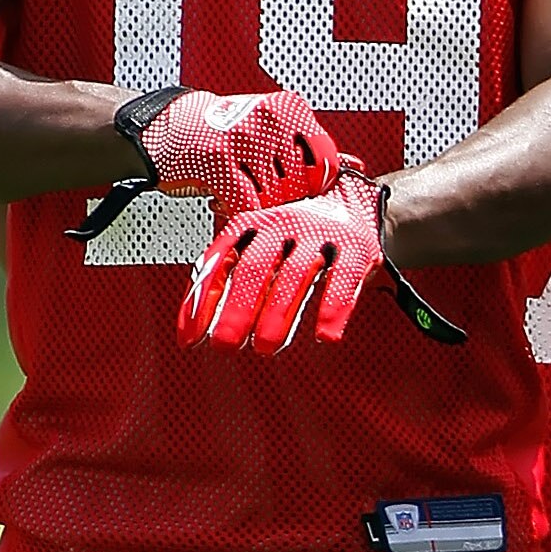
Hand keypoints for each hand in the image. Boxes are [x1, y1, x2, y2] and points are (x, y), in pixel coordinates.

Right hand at [126, 85, 345, 215]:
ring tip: (235, 190)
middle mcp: (271, 120)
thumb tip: (355, 166)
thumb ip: (312, 149)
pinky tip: (220, 200)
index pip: (325, 163)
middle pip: (300, 185)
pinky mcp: (219, 160)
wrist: (164, 128)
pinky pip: (246, 205)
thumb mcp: (272, 131)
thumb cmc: (224, 132)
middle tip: (257, 191)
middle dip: (280, 201)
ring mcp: (245, 138)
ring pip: (275, 198)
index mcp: (291, 110)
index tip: (293, 190)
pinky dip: (234, 212)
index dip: (311, 187)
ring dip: (254, 207)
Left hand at [183, 175, 385, 352]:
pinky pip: (343, 280)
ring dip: (277, 314)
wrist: (359, 204)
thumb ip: (232, 277)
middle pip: (255, 268)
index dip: (203, 300)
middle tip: (226, 343)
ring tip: (265, 346)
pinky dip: (334, 310)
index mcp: (254, 225)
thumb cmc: (301, 236)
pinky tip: (325, 336)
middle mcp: (283, 226)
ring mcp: (320, 235)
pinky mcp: (356, 248)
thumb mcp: (262, 247)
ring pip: (295, 274)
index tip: (191, 337)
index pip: (219, 262)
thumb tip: (195, 325)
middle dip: (237, 309)